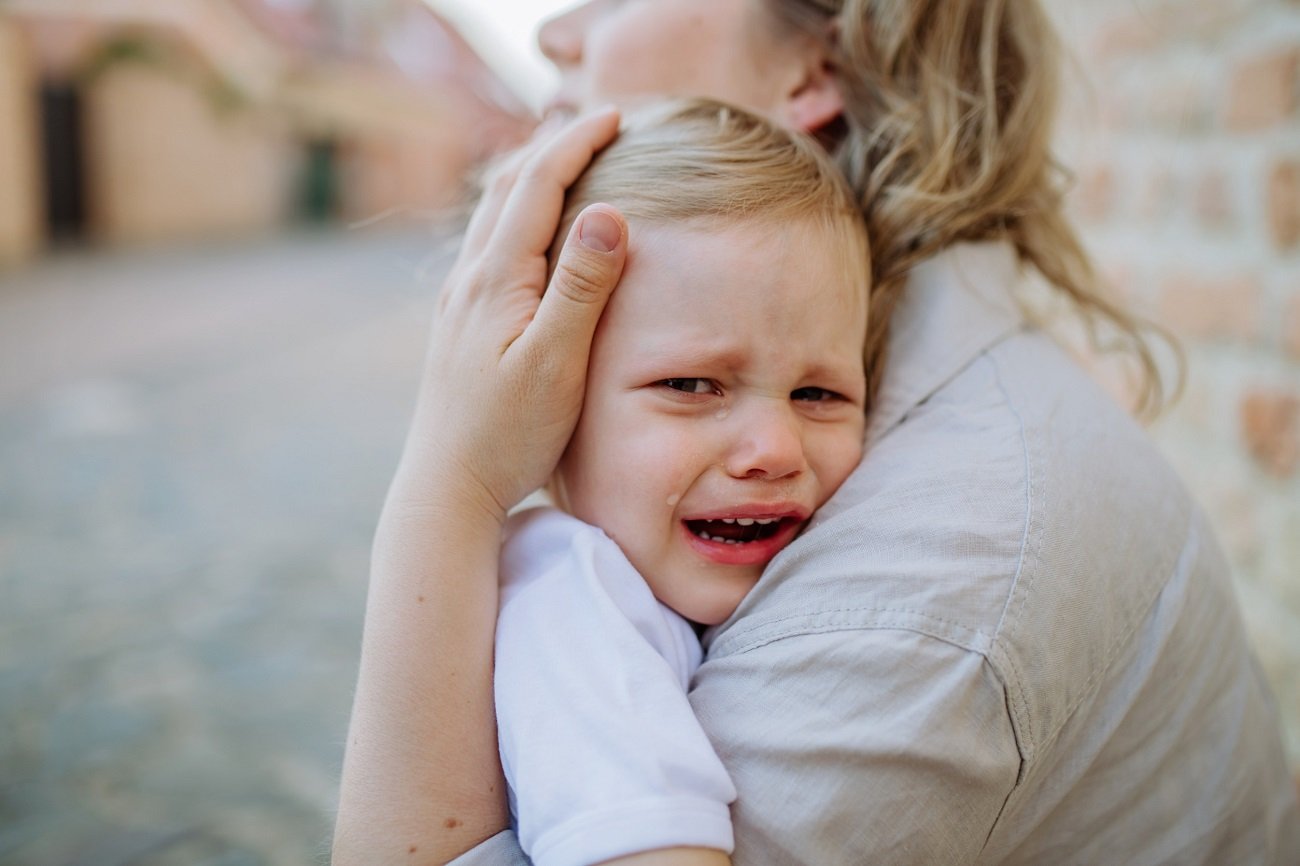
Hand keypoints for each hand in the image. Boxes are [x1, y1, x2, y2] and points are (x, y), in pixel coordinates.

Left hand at [394, 108, 627, 521]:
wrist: (448, 488)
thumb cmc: (508, 435)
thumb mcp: (556, 362)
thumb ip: (582, 287)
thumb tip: (607, 210)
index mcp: (496, 278)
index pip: (537, 185)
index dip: (576, 142)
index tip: (615, 114)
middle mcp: (470, 279)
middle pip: (507, 188)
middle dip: (552, 146)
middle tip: (596, 122)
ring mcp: (460, 302)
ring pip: (493, 216)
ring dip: (530, 177)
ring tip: (565, 159)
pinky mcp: (461, 326)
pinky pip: (489, 247)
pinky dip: (517, 217)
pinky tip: (529, 235)